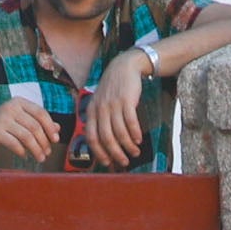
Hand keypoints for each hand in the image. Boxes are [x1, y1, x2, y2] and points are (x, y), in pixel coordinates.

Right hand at [0, 96, 58, 165]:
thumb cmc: (1, 126)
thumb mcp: (19, 119)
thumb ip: (37, 122)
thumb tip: (58, 128)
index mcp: (18, 102)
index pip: (40, 113)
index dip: (50, 127)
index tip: (56, 139)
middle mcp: (10, 107)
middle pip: (35, 126)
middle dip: (44, 142)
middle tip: (47, 152)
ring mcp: (2, 119)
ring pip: (27, 136)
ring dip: (36, 150)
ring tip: (40, 157)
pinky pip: (15, 144)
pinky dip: (22, 151)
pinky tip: (24, 155)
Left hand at [88, 49, 148, 169]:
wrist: (124, 67)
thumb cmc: (113, 89)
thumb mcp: (100, 102)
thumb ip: (99, 120)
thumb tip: (104, 144)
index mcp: (92, 111)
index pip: (91, 137)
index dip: (99, 153)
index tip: (107, 162)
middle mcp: (100, 108)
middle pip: (106, 138)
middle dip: (116, 153)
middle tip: (124, 162)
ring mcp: (113, 104)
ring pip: (120, 132)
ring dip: (128, 146)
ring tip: (135, 152)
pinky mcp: (126, 100)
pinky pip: (130, 122)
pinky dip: (135, 133)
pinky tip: (139, 139)